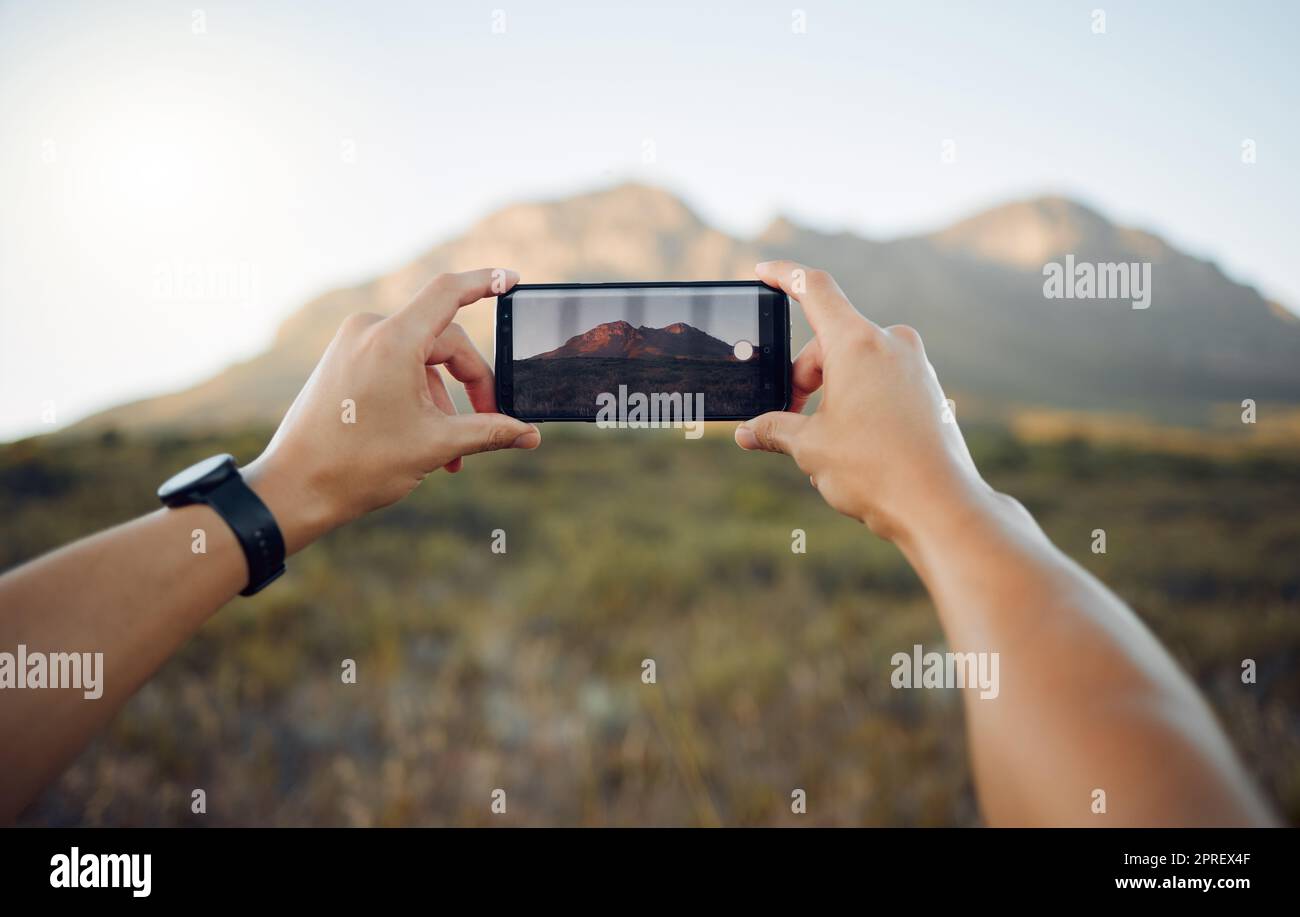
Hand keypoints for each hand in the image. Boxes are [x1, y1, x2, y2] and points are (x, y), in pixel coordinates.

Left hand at [244, 268, 540, 550]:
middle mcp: (370, 332)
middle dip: (471, 384)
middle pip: (443, 341)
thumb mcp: (435, 446)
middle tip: (490, 423)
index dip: (485, 282)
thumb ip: (489, 432)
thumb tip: (530, 435)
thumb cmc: (359, 465)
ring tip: (450, 454)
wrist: (294, 488)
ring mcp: (352, 345)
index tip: (512, 278)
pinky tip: (424, 440)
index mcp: (393, 341)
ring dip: (444, 400)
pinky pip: (395, 366)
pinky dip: (417, 396)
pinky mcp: (343, 361)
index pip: (449, 293)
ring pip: (421, 359)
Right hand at [735, 261, 989, 540]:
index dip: (783, 275)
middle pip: (830, 342)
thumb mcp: (811, 448)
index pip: (814, 288)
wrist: (940, 506)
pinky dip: (858, 402)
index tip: (763, 273)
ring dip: (831, 394)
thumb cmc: (874, 470)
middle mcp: (892, 344)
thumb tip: (748, 433)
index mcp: (858, 343)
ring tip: (824, 443)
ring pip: (856, 365)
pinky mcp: (929, 390)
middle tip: (789, 418)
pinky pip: (882, 382)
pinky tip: (854, 446)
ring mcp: (916, 366)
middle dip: (803, 377)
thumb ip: (774, 430)